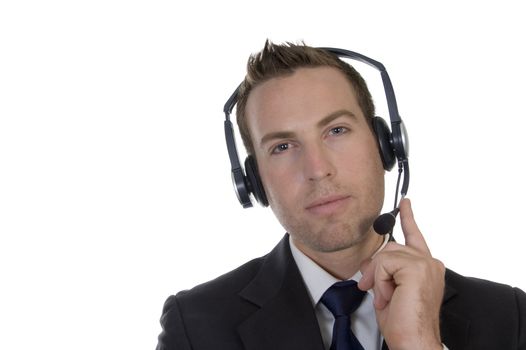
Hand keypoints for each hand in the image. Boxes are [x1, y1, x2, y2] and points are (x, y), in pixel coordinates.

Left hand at [358, 198, 444, 349]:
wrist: (414, 340)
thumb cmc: (404, 323)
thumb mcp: (387, 290)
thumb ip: (382, 271)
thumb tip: (369, 260)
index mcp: (426, 267)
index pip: (414, 236)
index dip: (408, 217)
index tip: (404, 202)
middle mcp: (429, 263)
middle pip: (391, 247)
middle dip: (376, 268)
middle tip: (374, 290)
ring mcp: (425, 264)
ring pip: (386, 255)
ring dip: (378, 277)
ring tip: (386, 296)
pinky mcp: (418, 267)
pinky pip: (384, 263)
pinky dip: (380, 280)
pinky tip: (388, 295)